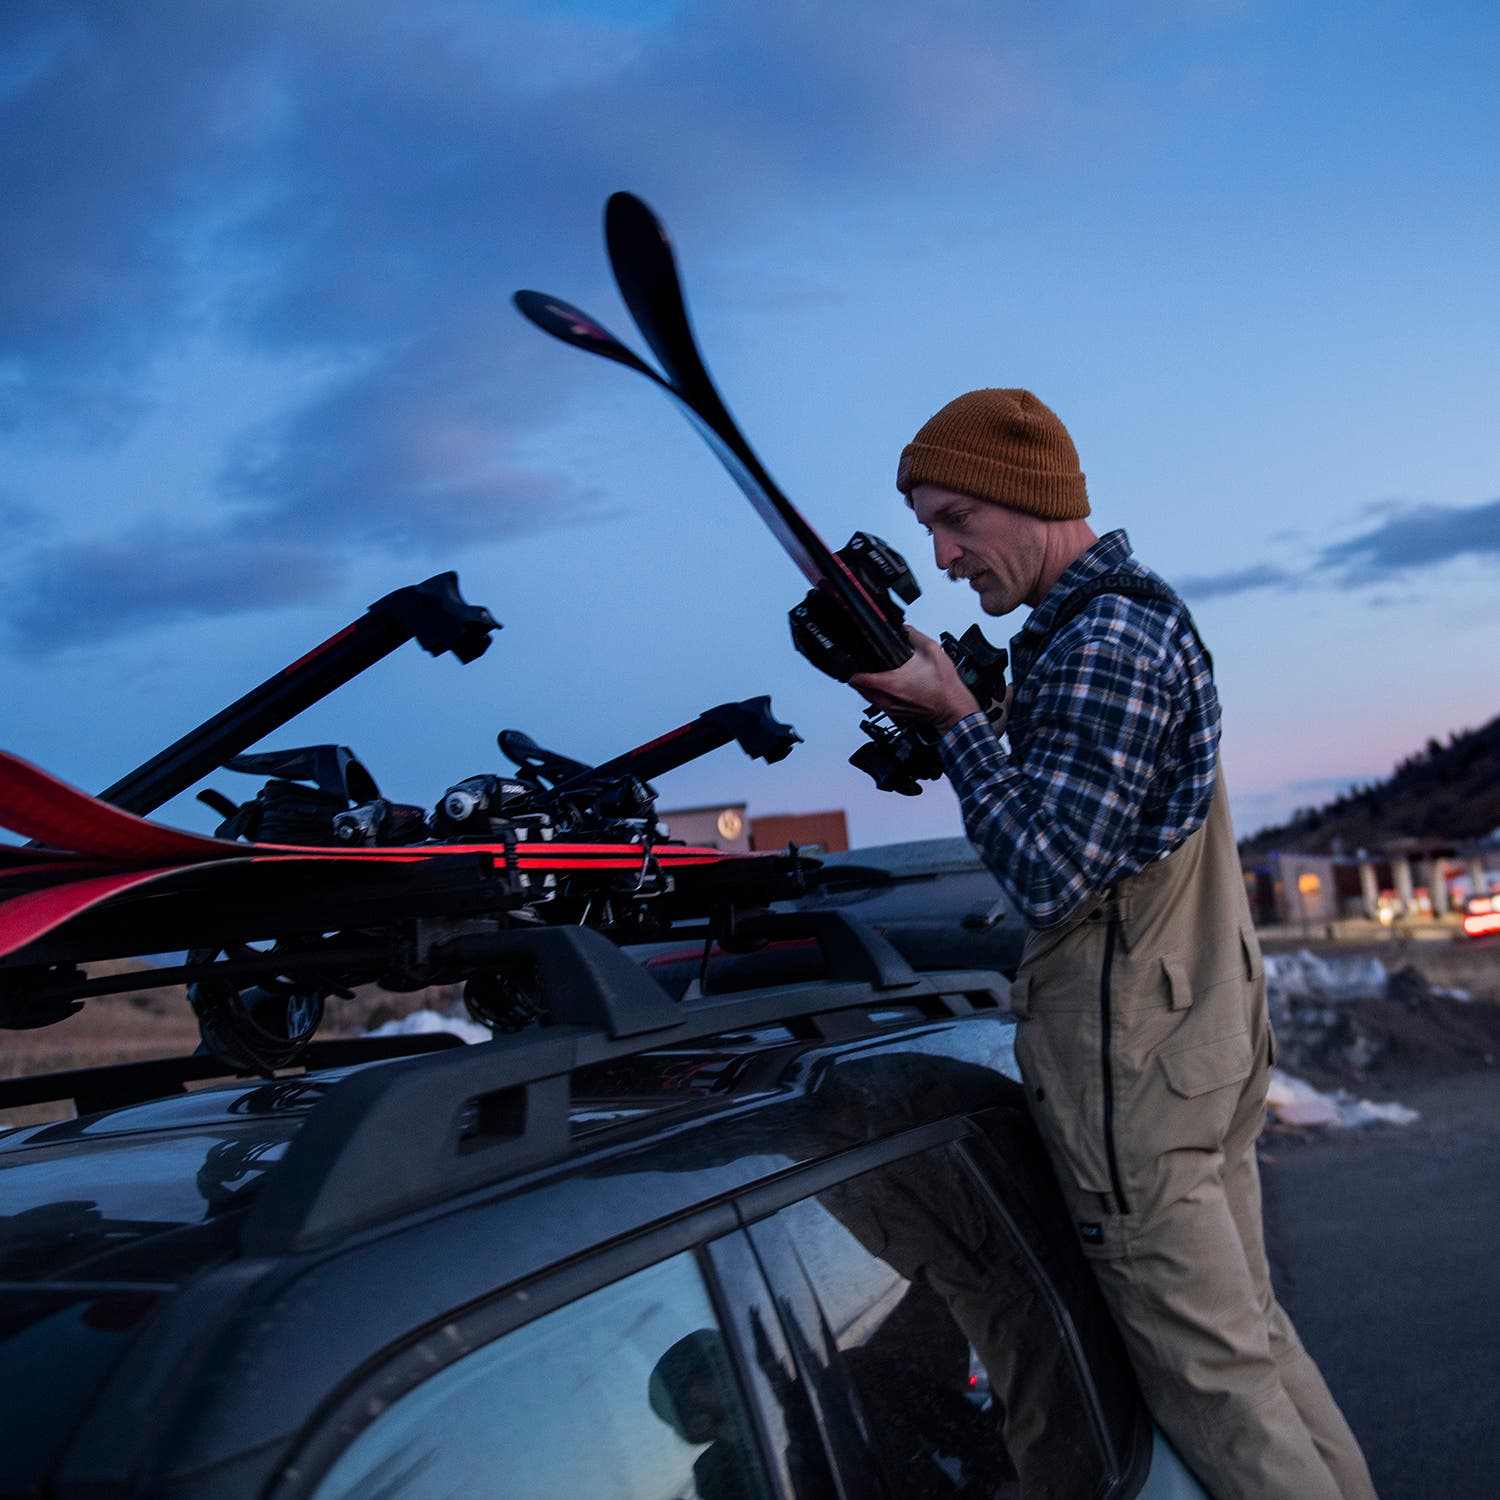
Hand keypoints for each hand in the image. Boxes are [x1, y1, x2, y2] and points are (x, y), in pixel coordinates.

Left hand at [848, 628, 980, 732]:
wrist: (953, 709)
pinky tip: (889, 685)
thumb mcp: (932, 651)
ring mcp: (890, 709)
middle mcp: (887, 699)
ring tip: (877, 674)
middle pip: (858, 688)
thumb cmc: (945, 687)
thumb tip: (904, 629)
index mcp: (891, 683)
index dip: (854, 667)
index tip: (856, 660)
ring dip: (867, 686)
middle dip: (859, 676)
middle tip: (866, 665)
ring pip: (867, 697)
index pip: (857, 678)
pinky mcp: (896, 715)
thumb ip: (914, 635)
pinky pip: (878, 704)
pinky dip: (878, 695)